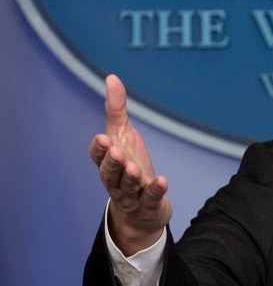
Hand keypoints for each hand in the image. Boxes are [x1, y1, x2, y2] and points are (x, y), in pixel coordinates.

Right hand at [89, 74, 171, 255]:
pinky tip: (162, 181)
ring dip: (130, 178)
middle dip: (111, 163)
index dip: (99, 149)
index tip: (103, 138)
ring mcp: (131, 194)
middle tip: (116, 152)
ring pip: (126, 187)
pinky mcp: (148, 203)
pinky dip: (155, 190)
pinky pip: (150, 198)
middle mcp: (115, 179)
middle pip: (109, 173)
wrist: (142, 208)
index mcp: (107, 161)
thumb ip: (116, 109)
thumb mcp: (123, 135)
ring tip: (134, 169)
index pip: (97, 156)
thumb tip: (112, 78)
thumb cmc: (129, 165)